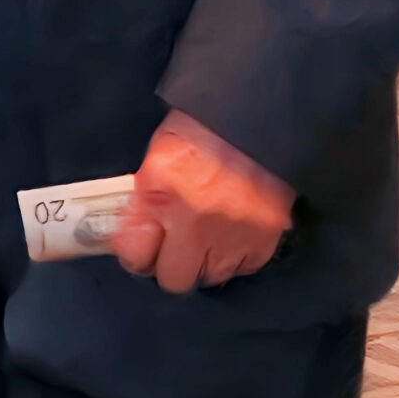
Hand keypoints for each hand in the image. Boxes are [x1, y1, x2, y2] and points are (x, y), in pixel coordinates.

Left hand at [109, 111, 293, 293]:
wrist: (253, 118)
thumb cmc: (200, 131)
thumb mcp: (157, 159)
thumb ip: (144, 201)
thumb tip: (133, 235)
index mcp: (160, 194)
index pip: (136, 255)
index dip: (136, 256)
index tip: (140, 252)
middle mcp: (194, 221)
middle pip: (175, 279)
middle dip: (171, 266)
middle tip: (173, 249)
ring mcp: (232, 234)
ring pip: (211, 278)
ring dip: (205, 262)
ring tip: (206, 237)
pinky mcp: (265, 239)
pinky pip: (244, 269)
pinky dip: (236, 257)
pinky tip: (232, 234)